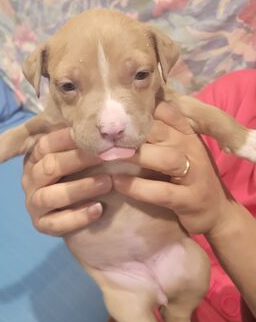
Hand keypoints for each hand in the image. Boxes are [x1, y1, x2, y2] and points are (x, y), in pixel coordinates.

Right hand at [22, 129, 111, 235]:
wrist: (84, 212)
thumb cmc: (84, 173)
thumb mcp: (80, 155)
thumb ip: (82, 141)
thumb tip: (101, 118)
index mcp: (36, 158)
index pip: (46, 145)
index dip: (66, 138)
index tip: (91, 133)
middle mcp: (30, 179)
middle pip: (49, 167)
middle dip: (78, 160)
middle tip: (106, 155)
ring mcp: (34, 203)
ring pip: (51, 196)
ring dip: (80, 188)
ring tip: (107, 183)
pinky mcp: (42, 225)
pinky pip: (57, 223)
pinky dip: (78, 216)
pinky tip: (98, 209)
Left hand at [113, 102, 233, 234]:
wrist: (217, 212)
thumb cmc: (187, 177)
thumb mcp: (177, 150)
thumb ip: (157, 134)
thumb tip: (120, 119)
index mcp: (186, 134)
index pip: (166, 112)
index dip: (140, 109)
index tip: (115, 110)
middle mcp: (191, 149)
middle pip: (162, 131)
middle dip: (131, 132)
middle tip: (103, 135)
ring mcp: (194, 174)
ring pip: (165, 158)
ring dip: (135, 156)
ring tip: (108, 156)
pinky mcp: (190, 200)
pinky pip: (162, 191)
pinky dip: (137, 187)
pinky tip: (117, 183)